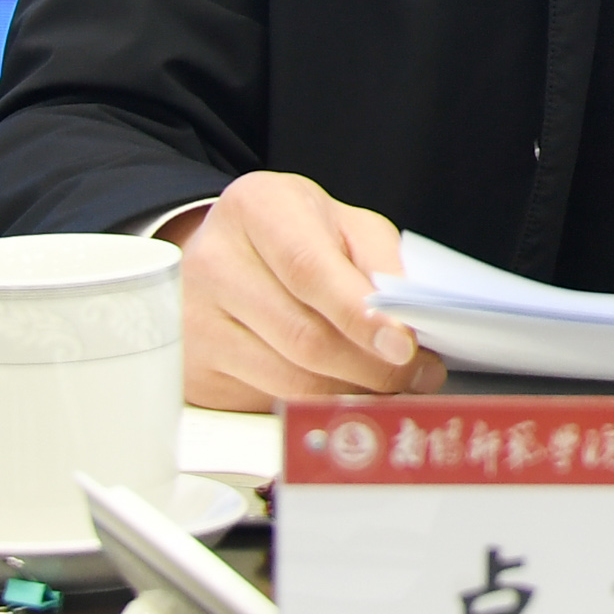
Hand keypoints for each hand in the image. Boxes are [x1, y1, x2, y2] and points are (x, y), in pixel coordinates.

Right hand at [160, 170, 443, 408]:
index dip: (359, 314)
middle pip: (303, 337)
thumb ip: (383, 263)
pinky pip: (270, 404)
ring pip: (290, 381)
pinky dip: (320, 406)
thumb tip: (411, 327)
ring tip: (391, 385)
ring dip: (353, 392)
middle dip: (372, 366)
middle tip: (417, 373)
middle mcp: (214, 263)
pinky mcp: (197, 372)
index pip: (309, 270)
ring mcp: (195, 322)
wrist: (225, 255)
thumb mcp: (345, 224)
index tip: (404, 345)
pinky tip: (346, 392)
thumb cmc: (297, 237)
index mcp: (256, 208)